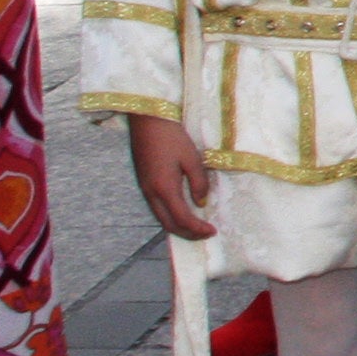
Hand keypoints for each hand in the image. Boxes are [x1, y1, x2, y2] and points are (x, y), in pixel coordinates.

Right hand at [128, 113, 216, 240]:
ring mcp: (145, 189)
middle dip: (188, 234)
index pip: (182, 218)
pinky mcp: (143, 183)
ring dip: (178, 226)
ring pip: (160, 218)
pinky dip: (171, 216)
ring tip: (197, 227)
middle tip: (206, 234)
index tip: (213, 231)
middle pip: (168, 224)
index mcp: (164, 188)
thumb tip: (201, 203)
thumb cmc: (172, 136)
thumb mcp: (192, 158)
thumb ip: (198, 182)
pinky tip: (183, 212)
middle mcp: (151, 193)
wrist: (147, 121)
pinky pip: (157, 208)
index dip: (197, 229)